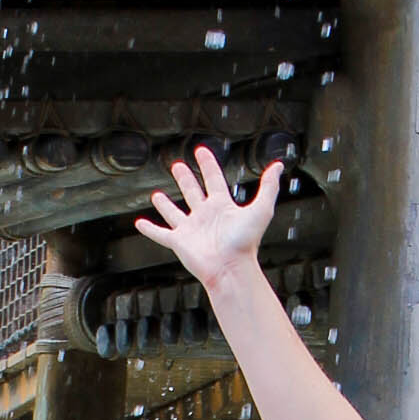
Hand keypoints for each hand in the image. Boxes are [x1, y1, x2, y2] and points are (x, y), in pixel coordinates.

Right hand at [135, 144, 282, 291]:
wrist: (231, 269)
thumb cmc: (246, 243)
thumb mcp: (261, 210)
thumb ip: (268, 187)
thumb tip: (279, 166)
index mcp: (222, 206)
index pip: (213, 179)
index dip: (208, 164)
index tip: (201, 150)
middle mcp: (205, 216)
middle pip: (193, 192)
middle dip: (185, 178)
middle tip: (177, 166)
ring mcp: (191, 229)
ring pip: (174, 212)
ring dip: (165, 205)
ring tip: (156, 196)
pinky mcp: (179, 242)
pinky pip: (160, 234)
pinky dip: (149, 229)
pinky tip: (139, 224)